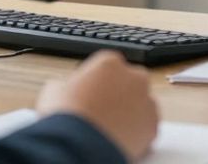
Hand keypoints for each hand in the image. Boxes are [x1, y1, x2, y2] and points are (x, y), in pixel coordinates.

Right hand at [36, 51, 158, 159]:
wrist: (78, 144)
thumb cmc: (65, 116)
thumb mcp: (54, 90)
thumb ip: (65, 84)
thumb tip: (63, 88)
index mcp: (110, 62)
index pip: (107, 67)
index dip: (97, 82)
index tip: (90, 94)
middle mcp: (134, 77)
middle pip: (128, 82)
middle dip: (118, 95)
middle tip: (101, 111)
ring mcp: (147, 100)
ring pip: (140, 104)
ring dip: (128, 113)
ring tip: (108, 128)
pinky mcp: (153, 124)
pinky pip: (146, 125)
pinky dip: (136, 131)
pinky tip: (118, 138)